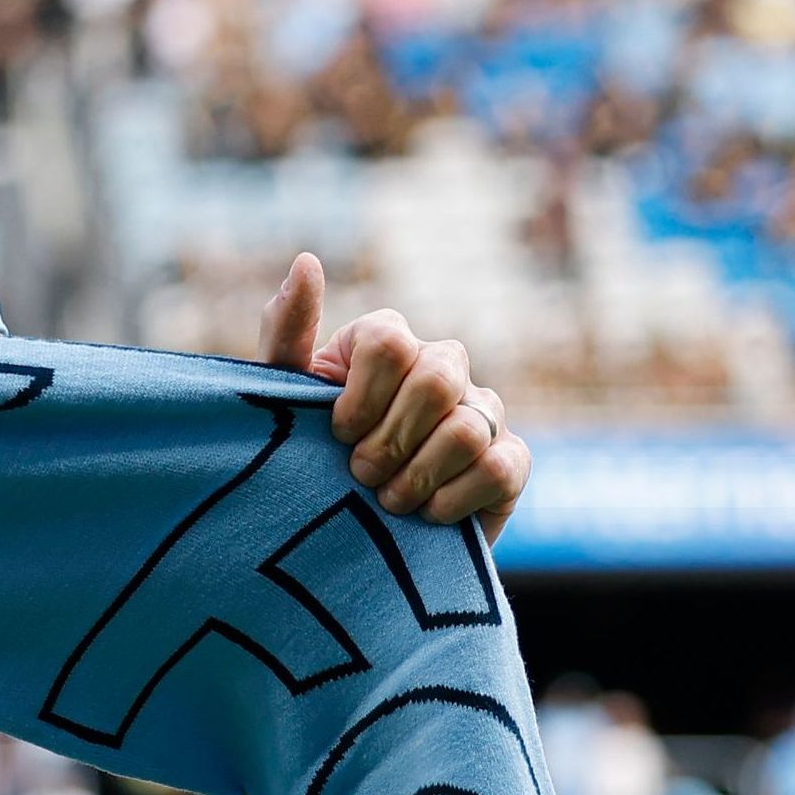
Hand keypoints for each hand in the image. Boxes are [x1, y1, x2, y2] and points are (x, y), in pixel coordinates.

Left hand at [254, 252, 528, 542]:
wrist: (348, 532)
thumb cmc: (309, 454)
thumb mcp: (283, 398)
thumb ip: (287, 331)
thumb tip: (306, 261)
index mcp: (388, 341)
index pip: (390, 341)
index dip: (360, 397)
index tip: (336, 434)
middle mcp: (442, 365)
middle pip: (435, 379)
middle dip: (390, 440)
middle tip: (361, 474)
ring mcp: (483, 410)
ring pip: (467, 428)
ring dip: (417, 477)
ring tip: (388, 500)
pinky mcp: (510, 459)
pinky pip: (500, 467)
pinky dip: (454, 499)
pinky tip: (426, 514)